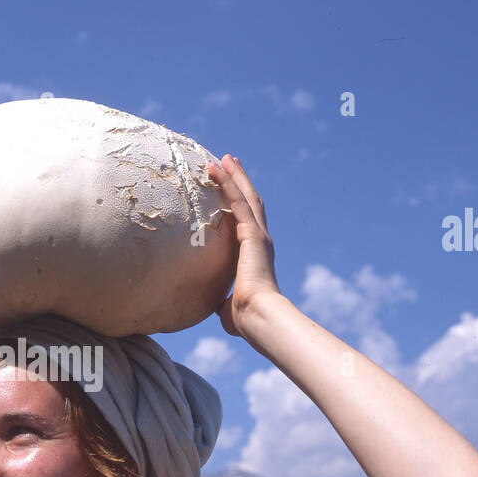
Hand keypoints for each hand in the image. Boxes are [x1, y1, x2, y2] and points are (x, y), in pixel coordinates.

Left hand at [206, 154, 279, 337]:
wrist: (257, 317)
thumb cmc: (245, 318)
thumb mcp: (228, 306)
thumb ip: (223, 300)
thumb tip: (217, 307)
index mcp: (255, 255)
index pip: (248, 223)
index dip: (241, 205)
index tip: (231, 191)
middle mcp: (260, 240)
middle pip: (250, 203)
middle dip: (240, 182)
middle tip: (230, 163)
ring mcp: (258, 235)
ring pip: (245, 197)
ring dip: (234, 175)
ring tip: (224, 157)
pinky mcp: (251, 233)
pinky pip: (237, 201)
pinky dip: (228, 182)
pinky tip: (216, 167)